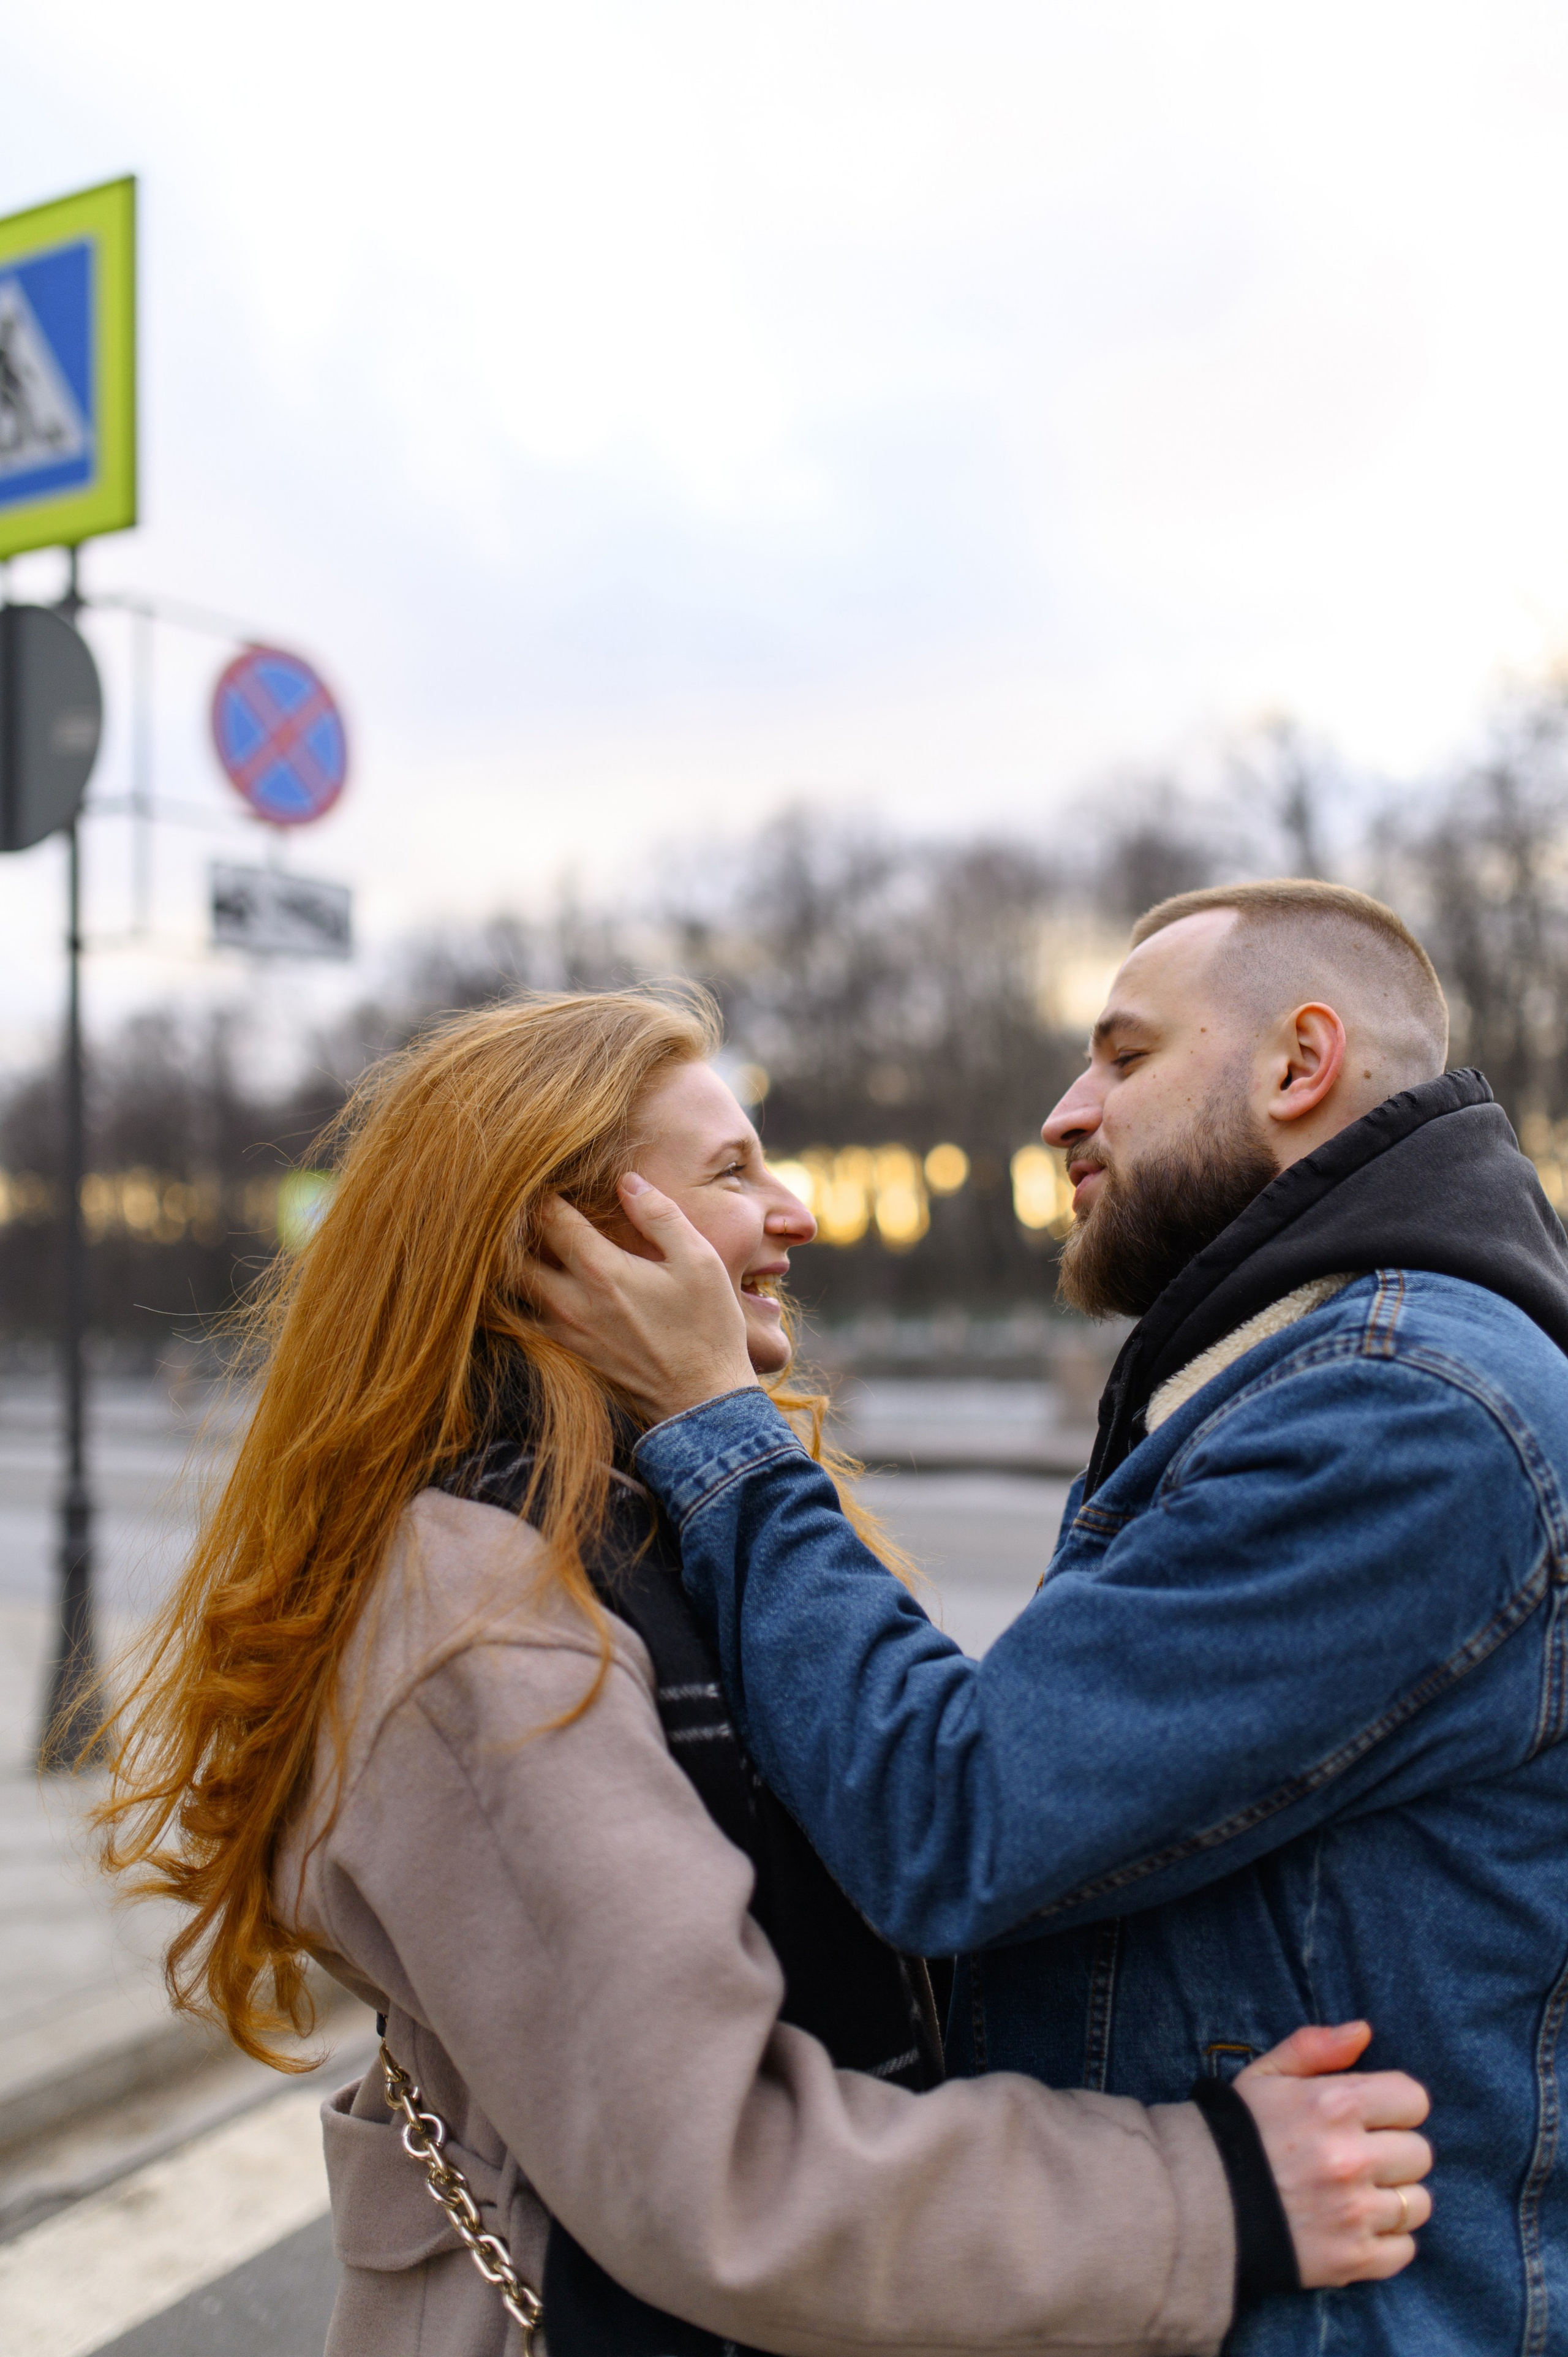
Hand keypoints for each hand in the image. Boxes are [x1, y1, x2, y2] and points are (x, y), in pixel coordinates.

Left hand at [522, 1179, 758, 1420]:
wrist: (702, 1402)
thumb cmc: (707, 1328)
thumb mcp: (699, 1261)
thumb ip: (660, 1215)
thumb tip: (627, 1180)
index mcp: (601, 1271)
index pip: (548, 1217)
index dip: (544, 1192)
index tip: (552, 1179)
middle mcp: (570, 1302)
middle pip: (513, 1254)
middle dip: (516, 1228)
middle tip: (530, 1209)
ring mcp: (563, 1332)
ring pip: (513, 1288)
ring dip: (516, 1262)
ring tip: (532, 1242)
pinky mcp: (566, 1353)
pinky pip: (524, 1318)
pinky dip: (523, 1297)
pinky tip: (544, 1282)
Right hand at [1236, 2022, 1431, 2286]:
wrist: (1200, 2204)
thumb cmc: (1239, 2131)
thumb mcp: (1267, 2074)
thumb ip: (1316, 2046)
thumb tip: (1364, 2031)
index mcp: (1335, 2105)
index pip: (1414, 2099)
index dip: (1394, 2105)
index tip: (1372, 2115)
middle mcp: (1351, 2159)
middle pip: (1420, 2153)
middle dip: (1394, 2151)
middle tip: (1359, 2155)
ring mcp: (1354, 2214)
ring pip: (1417, 2203)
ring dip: (1394, 2197)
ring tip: (1356, 2193)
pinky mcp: (1354, 2260)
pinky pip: (1405, 2248)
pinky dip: (1386, 2240)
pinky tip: (1354, 2226)